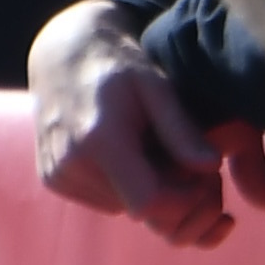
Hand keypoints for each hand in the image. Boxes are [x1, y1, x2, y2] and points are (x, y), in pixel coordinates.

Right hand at [29, 1, 234, 247]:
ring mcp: (58, 174)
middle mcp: (71, 163)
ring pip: (123, 208)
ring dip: (146, 189)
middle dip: (170, 194)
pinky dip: (123, 186)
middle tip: (185, 160)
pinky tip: (128, 153)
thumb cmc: (118, 66)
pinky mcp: (52, 180)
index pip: (149, 203)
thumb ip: (181, 129)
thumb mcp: (156, 86)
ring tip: (152, 149)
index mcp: (98, 139)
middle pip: (139, 209)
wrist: (63, 55)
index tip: (202, 177)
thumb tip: (212, 166)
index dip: (183, 199)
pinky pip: (104, 201)